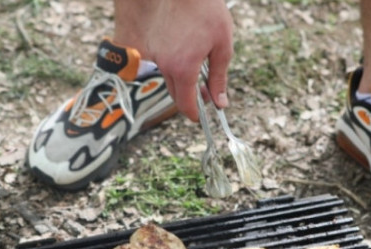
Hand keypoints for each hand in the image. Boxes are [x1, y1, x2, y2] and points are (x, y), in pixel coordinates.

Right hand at [137, 0, 233, 121]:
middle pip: (175, 92)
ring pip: (167, 77)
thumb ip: (219, 77)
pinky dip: (172, 63)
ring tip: (198, 62)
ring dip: (181, 78)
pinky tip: (185, 50)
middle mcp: (164, 65)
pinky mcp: (148, 43)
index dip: (194, 113)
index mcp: (183, 68)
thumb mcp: (222, 45)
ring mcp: (154, 54)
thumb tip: (219, 102)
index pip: (185, 103)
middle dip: (190, 96)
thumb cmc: (205, 10)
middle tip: (207, 90)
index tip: (200, 116)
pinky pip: (160, 62)